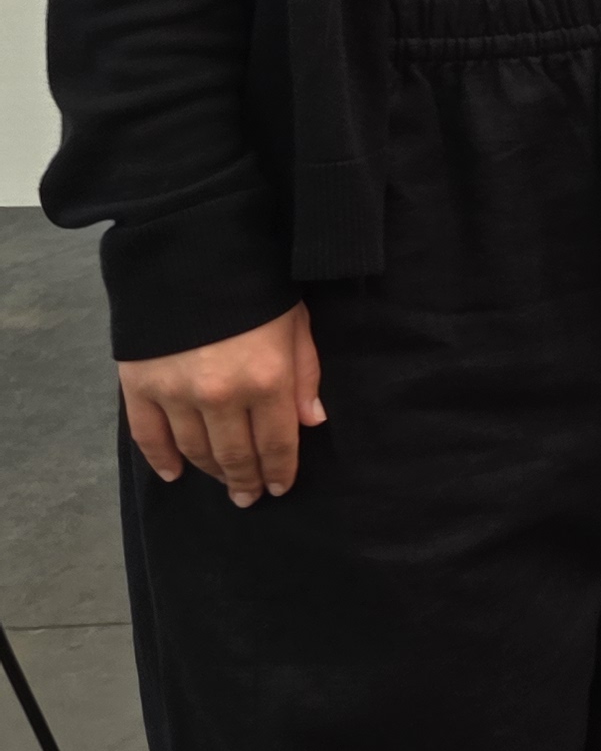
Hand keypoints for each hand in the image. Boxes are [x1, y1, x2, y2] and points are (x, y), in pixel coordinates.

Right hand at [117, 304, 323, 505]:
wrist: (194, 252)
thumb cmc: (258, 286)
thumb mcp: (296, 323)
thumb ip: (305, 374)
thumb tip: (310, 423)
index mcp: (267, 380)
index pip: (276, 443)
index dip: (279, 470)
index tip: (280, 488)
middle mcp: (220, 395)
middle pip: (234, 454)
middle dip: (245, 480)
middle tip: (249, 497)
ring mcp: (176, 393)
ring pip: (194, 450)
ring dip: (210, 471)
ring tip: (222, 482)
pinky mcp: (139, 385)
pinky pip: (148, 436)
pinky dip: (160, 460)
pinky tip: (174, 474)